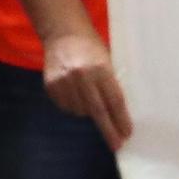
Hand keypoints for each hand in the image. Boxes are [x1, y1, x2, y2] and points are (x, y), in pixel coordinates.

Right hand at [43, 28, 133, 149]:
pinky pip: (66, 106)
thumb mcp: (107, 61)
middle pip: (98, 111)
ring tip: (91, 100)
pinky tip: (78, 96)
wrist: (63, 33)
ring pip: (80, 111)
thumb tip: (119, 114)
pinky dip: (75, 107)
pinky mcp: (51, 86)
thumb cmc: (92, 47)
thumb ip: (111, 84)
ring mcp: (64, 82)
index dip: (121, 119)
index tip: (127, 134)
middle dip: (109, 130)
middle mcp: (81, 76)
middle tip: (116, 144)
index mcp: (100, 68)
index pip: (114, 100)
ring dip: (90, 114)